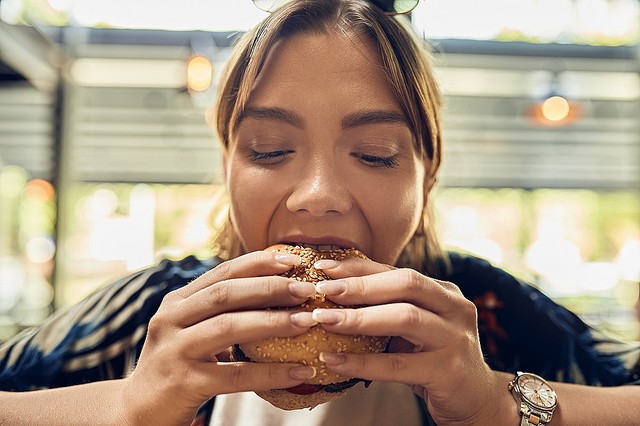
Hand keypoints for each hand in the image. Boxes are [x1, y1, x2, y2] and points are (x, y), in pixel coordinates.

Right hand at [121, 251, 317, 425]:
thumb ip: (219, 312)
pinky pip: (234, 375)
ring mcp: (175, 350)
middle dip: (270, 287)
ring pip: (228, 327)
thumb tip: (275, 293)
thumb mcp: (190, 331)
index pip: (221, 273)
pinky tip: (298, 370)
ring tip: (306, 322)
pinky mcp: (184, 383)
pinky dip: (270, 372)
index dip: (258, 264)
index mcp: (177, 302)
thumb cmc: (176, 366)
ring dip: (273, 322)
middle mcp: (171, 319)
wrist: (136, 412)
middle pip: (225, 294)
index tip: (294, 260)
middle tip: (306, 289)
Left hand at [311, 258, 508, 425]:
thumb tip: (333, 291)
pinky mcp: (449, 371)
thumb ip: (388, 307)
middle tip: (322, 290)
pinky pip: (398, 365)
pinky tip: (334, 361)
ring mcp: (456, 339)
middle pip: (407, 284)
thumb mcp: (416, 327)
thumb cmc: (434, 358)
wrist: (475, 400)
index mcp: (444, 292)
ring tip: (324, 320)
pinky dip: (362, 363)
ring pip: (406, 318)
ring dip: (359, 318)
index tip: (323, 267)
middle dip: (361, 285)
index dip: (359, 267)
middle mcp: (455, 308)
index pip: (397, 270)